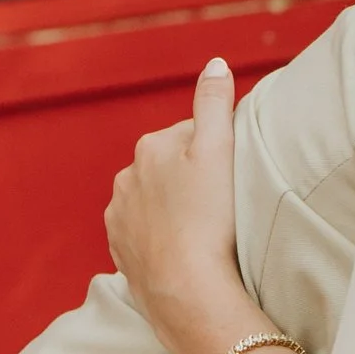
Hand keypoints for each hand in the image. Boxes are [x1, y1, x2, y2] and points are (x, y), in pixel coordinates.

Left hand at [106, 57, 263, 353]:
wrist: (185, 291)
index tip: (235, 179)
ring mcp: (120, 216)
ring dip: (174, 210)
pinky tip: (184, 251)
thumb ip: (214, 103)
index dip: (218, 156)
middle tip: (223, 208)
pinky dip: (161, 239)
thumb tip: (214, 62)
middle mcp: (127, 176)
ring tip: (204, 232)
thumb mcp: (219, 151)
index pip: (191, 137)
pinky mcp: (120, 250)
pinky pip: (144, 235)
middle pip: (170, 169)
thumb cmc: (209, 220)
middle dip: (191, 181)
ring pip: (155, 202)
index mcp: (150, 146)